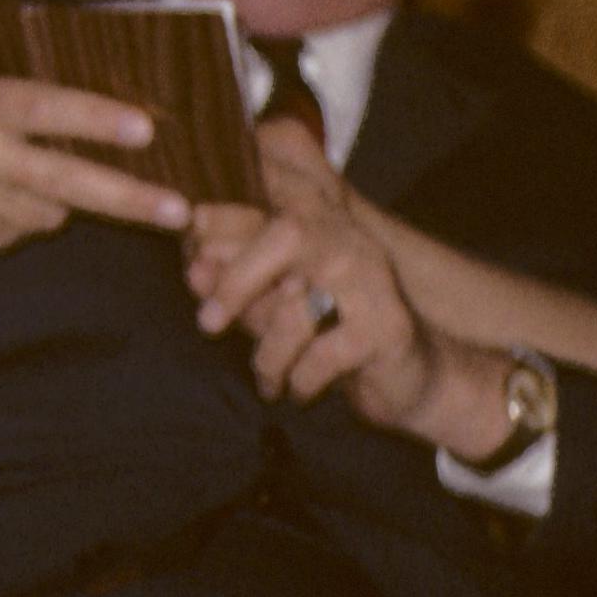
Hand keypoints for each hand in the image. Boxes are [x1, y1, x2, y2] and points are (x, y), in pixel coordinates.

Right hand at [0, 0, 194, 308]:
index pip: (38, 112)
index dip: (93, 119)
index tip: (145, 129)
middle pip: (65, 182)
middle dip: (128, 198)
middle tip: (180, 207)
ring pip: (53, 206)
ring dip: (66, 192)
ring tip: (37, 167)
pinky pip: (28, 225)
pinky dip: (31, 209)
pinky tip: (2, 189)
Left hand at [182, 120, 475, 445]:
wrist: (409, 377)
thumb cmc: (327, 337)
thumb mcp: (273, 307)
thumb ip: (238, 285)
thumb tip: (194, 270)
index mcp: (319, 226)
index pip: (266, 206)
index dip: (221, 223)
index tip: (188, 261)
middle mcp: (349, 242)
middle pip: (287, 236)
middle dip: (237, 281)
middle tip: (206, 324)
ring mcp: (373, 281)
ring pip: (298, 310)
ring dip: (269, 356)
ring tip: (269, 380)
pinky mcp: (387, 328)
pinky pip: (322, 356)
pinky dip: (301, 382)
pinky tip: (302, 390)